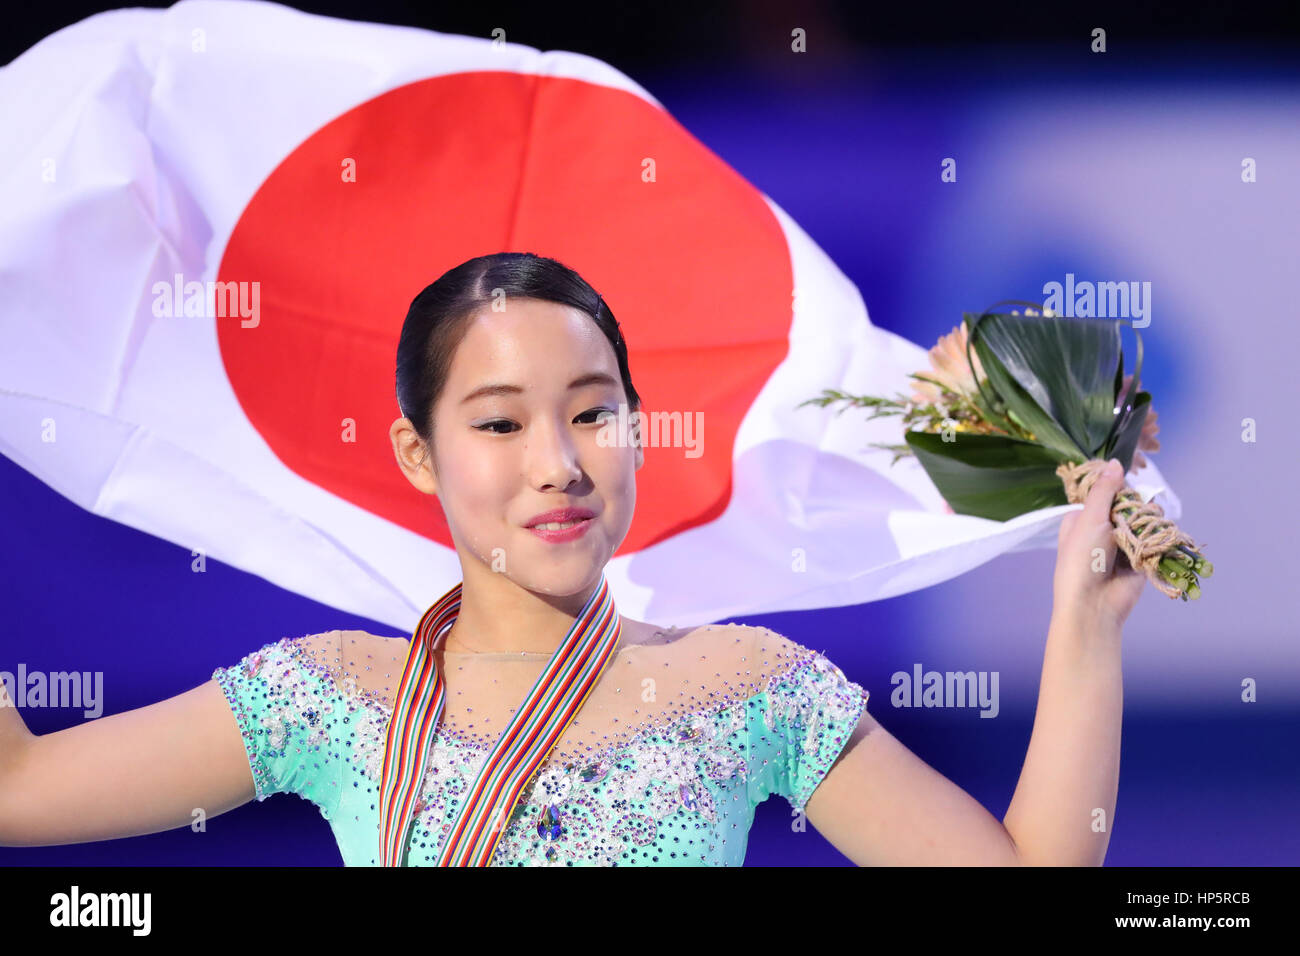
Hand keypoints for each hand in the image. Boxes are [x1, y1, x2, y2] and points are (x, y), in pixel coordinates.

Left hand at [1052, 459, 1146, 633]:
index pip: (1104, 491)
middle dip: (1134, 506)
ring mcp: (1123, 542)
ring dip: (1147, 521)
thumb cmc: (1082, 561)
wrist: (1094, 604)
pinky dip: (1157, 536)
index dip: (1116, 486)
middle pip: (1128, 504)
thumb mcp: (1089, 520)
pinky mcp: (1141, 556)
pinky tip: (1156, 537)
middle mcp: (1102, 527)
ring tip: (1141, 531)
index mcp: (1082, 517)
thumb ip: (1104, 491)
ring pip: (1144, 519)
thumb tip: (1115, 462)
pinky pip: (1155, 538)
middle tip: (1132, 514)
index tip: (1126, 483)